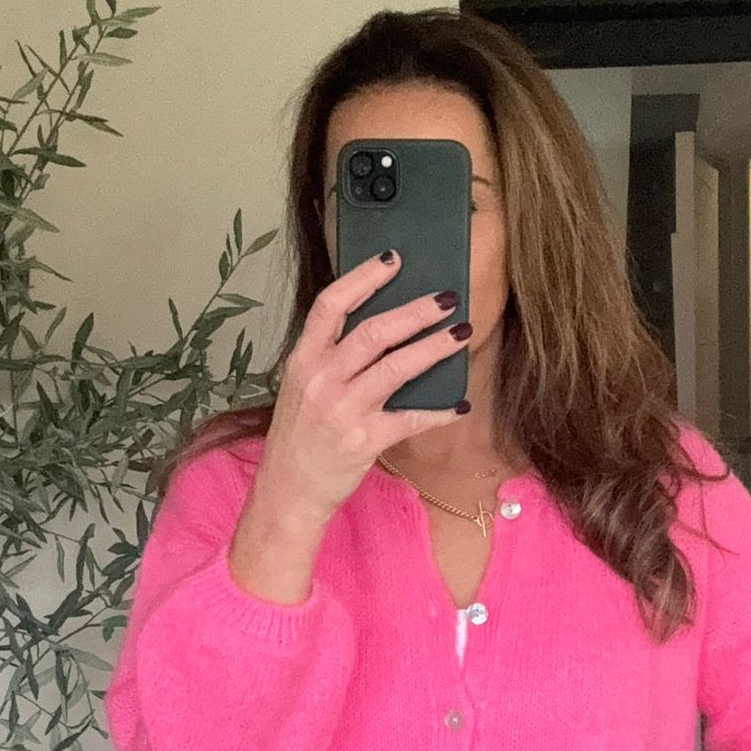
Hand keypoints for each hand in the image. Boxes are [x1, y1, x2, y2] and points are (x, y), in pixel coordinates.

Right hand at [256, 249, 469, 523]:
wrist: (287, 491)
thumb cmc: (299, 438)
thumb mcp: (302, 388)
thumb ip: (330, 358)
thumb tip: (381, 330)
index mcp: (303, 360)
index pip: (330, 305)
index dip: (363, 278)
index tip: (393, 259)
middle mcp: (321, 379)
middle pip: (373, 331)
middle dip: (415, 311)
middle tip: (446, 298)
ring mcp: (343, 410)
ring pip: (396, 367)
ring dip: (434, 348)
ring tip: (462, 332)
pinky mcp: (364, 440)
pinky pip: (410, 418)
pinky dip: (439, 410)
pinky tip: (459, 404)